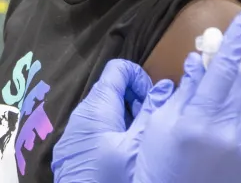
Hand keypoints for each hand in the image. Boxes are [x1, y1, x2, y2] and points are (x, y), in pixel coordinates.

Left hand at [51, 59, 163, 182]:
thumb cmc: (110, 179)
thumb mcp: (138, 147)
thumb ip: (153, 113)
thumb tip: (167, 86)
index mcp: (97, 105)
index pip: (118, 69)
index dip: (140, 78)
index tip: (153, 102)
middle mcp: (81, 113)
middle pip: (112, 90)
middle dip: (136, 102)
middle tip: (152, 125)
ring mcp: (74, 132)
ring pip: (106, 112)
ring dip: (127, 121)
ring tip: (141, 143)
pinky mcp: (73, 149)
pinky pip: (96, 130)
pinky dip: (113, 134)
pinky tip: (124, 155)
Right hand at [134, 9, 240, 182]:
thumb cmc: (158, 159)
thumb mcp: (161, 122)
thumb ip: (183, 90)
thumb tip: (196, 61)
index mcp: (197, 119)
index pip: (222, 69)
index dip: (235, 39)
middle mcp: (227, 128)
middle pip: (236, 77)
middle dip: (224, 61)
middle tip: (206, 59)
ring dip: (234, 80)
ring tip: (214, 88)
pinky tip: (240, 99)